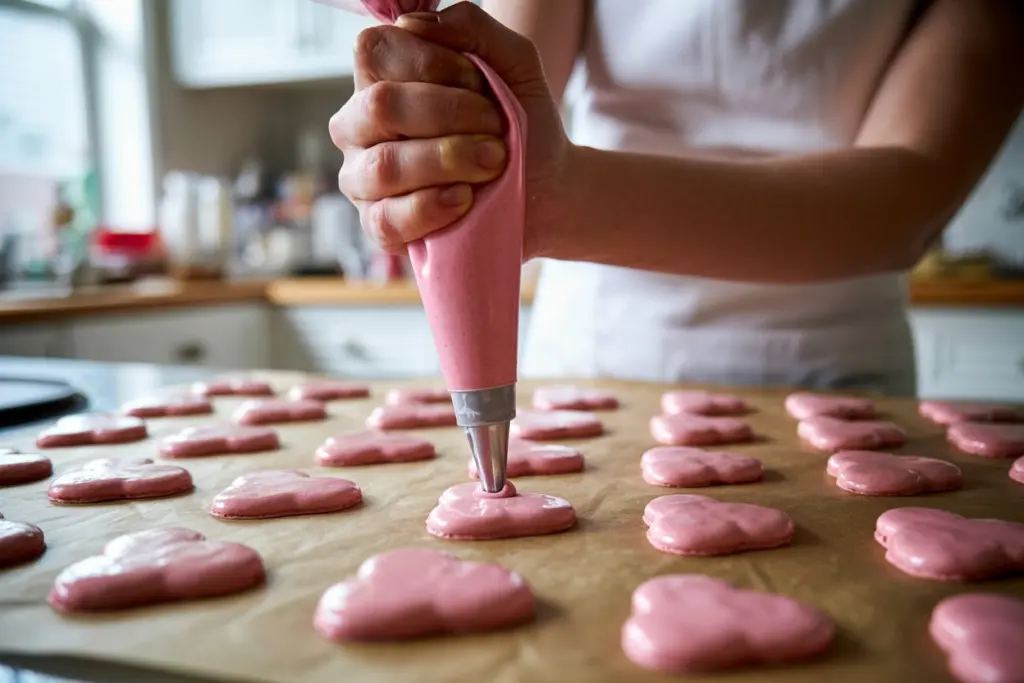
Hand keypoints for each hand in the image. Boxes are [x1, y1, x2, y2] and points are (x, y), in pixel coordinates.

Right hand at [330, 2, 569, 257]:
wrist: (549, 189)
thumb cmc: (521, 124)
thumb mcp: (513, 63)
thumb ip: (471, 27)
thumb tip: (413, 22)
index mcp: (381, 80)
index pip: (375, 52)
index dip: (434, 63)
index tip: (481, 84)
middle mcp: (360, 126)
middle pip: (380, 106)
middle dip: (451, 114)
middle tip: (496, 127)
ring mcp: (363, 180)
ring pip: (384, 166)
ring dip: (449, 160)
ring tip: (493, 162)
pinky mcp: (379, 227)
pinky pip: (387, 219)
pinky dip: (432, 207)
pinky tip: (466, 199)